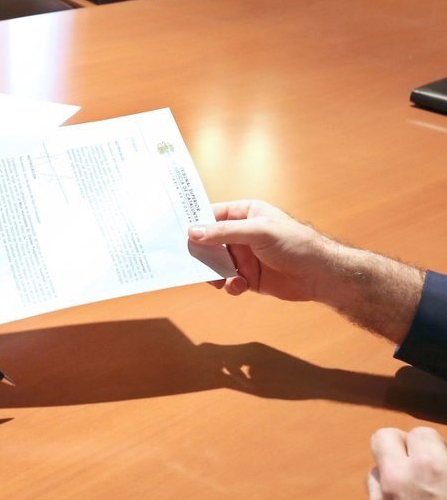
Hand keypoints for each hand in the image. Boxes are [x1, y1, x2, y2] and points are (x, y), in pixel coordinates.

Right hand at [186, 199, 335, 301]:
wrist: (321, 275)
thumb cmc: (295, 244)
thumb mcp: (258, 232)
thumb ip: (224, 232)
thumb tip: (192, 232)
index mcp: (244, 213)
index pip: (211, 215)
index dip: (195, 223)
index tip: (177, 234)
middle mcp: (241, 233)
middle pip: (209, 242)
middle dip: (203, 255)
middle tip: (196, 264)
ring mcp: (244, 256)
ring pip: (216, 264)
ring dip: (216, 273)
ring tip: (221, 280)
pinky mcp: (249, 276)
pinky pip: (229, 280)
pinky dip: (231, 285)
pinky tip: (241, 286)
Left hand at [362, 427, 446, 499]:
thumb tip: (441, 456)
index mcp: (431, 469)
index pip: (420, 433)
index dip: (433, 445)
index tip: (439, 457)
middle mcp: (398, 481)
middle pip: (382, 438)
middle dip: (400, 446)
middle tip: (416, 460)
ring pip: (375, 473)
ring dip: (392, 478)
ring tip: (415, 497)